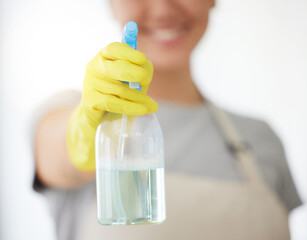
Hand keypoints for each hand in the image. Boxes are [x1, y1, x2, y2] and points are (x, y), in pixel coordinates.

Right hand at [67, 42, 157, 170]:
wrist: (101, 116)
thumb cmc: (120, 93)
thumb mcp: (134, 79)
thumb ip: (142, 71)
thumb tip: (146, 71)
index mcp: (106, 56)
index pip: (115, 49)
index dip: (129, 53)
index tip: (142, 59)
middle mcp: (95, 67)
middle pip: (114, 68)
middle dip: (132, 72)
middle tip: (145, 79)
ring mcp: (90, 84)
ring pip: (118, 89)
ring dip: (138, 97)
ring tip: (152, 106)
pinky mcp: (90, 101)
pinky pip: (113, 103)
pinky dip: (129, 107)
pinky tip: (142, 110)